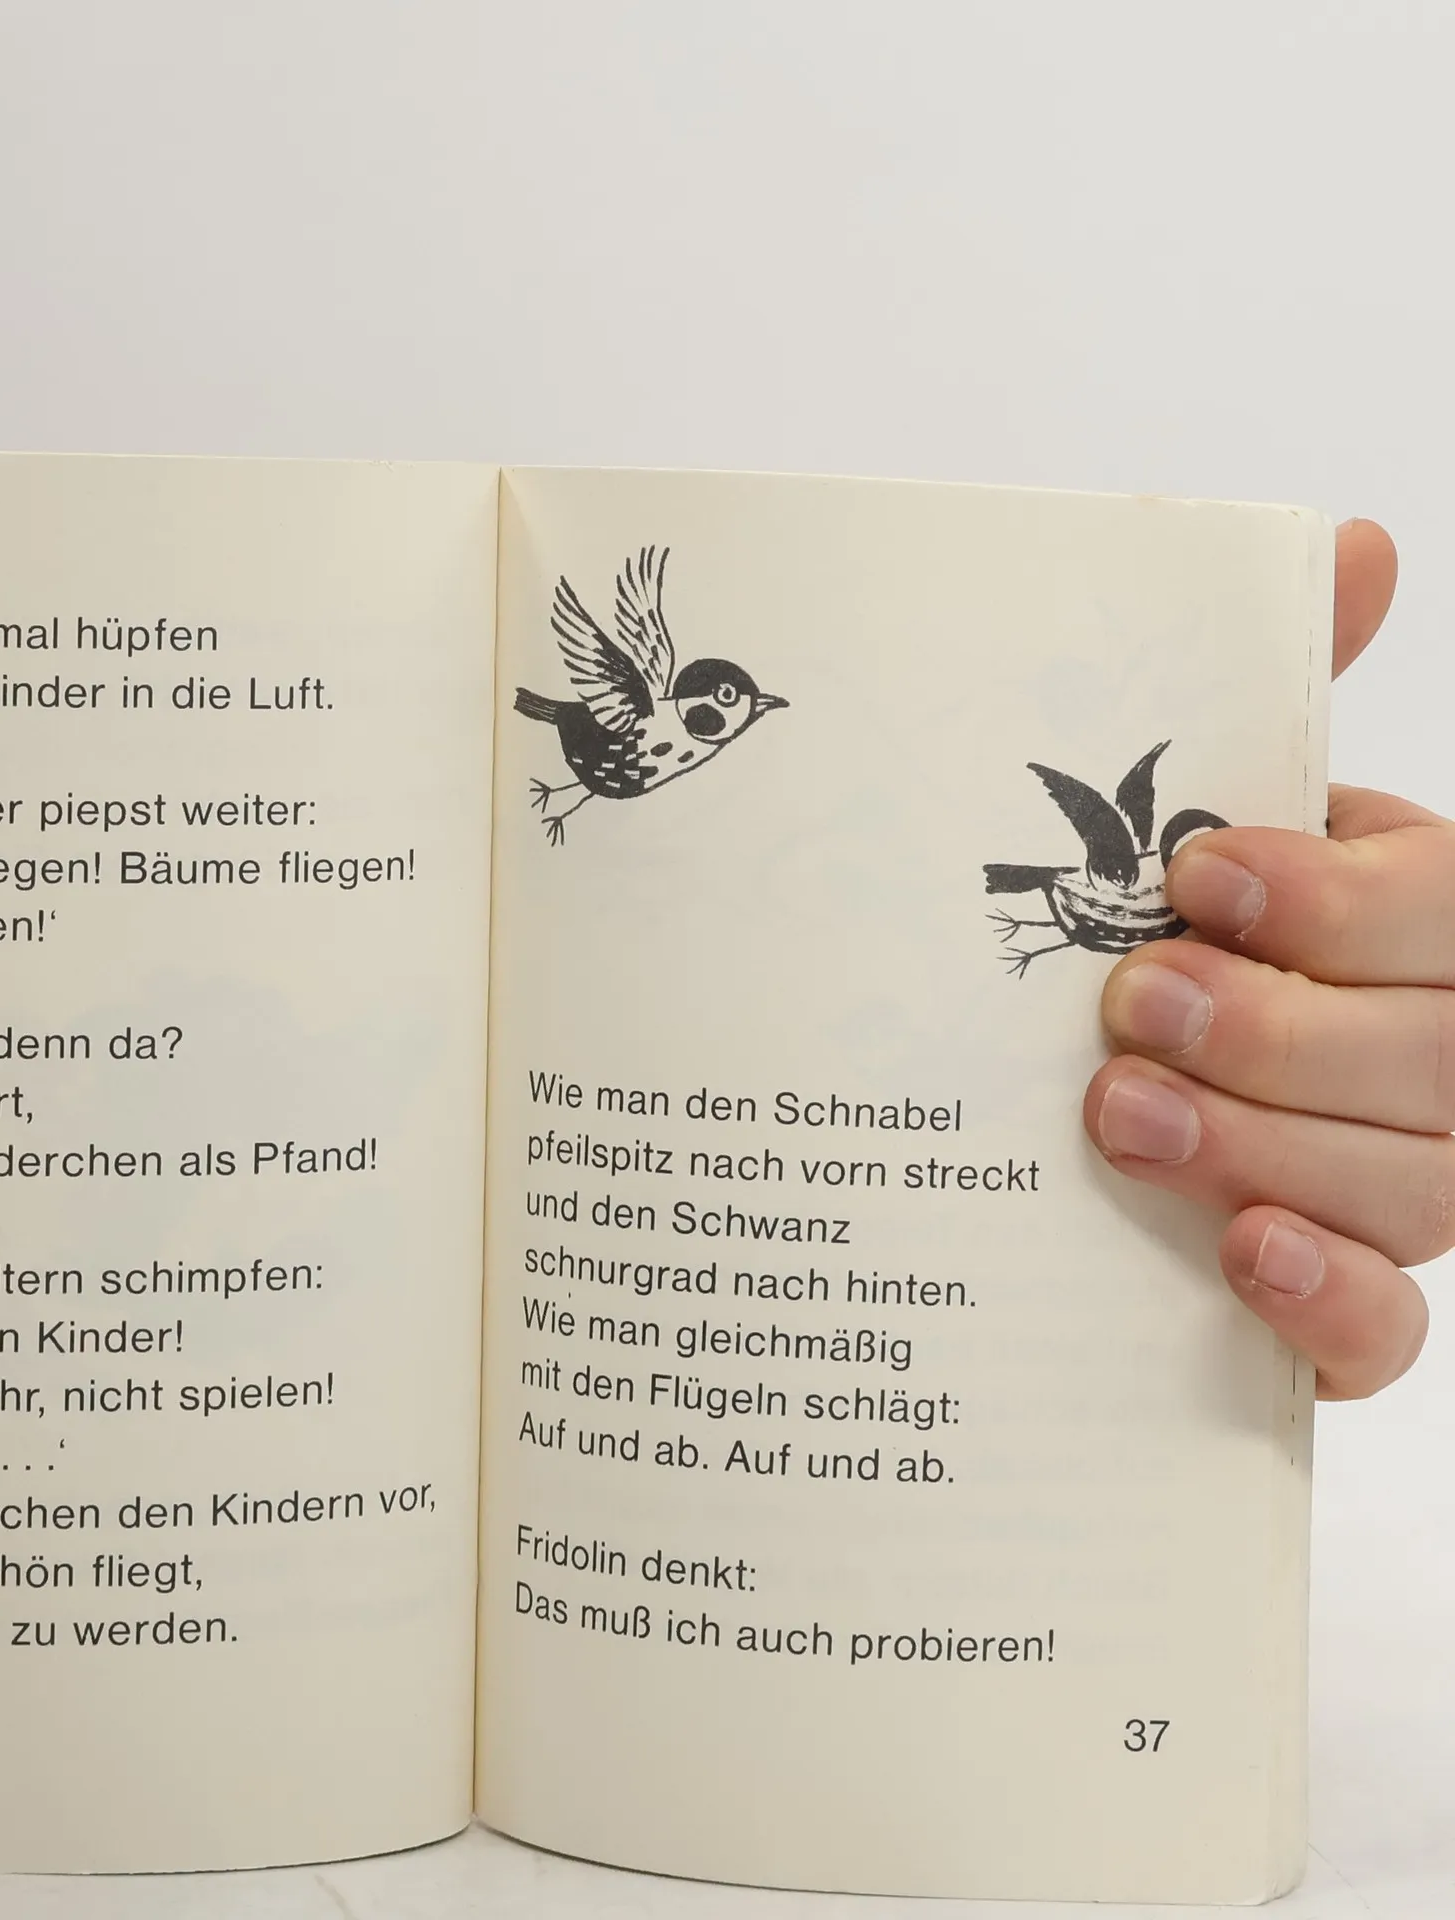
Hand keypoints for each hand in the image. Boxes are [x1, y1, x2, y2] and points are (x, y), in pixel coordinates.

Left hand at [1086, 519, 1440, 1398]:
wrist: (1123, 1058)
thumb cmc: (1198, 929)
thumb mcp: (1233, 809)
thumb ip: (1285, 691)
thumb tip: (1358, 544)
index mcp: (1439, 926)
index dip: (1352, 900)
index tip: (1203, 876)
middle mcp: (1452, 1060)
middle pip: (1448, 1065)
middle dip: (1285, 1030)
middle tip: (1135, 1003)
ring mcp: (1417, 1186)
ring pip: (1421, 1192)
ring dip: (1268, 1149)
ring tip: (1122, 1114)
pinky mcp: (1347, 1304)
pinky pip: (1392, 1336)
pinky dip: (1328, 1302)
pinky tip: (1242, 1256)